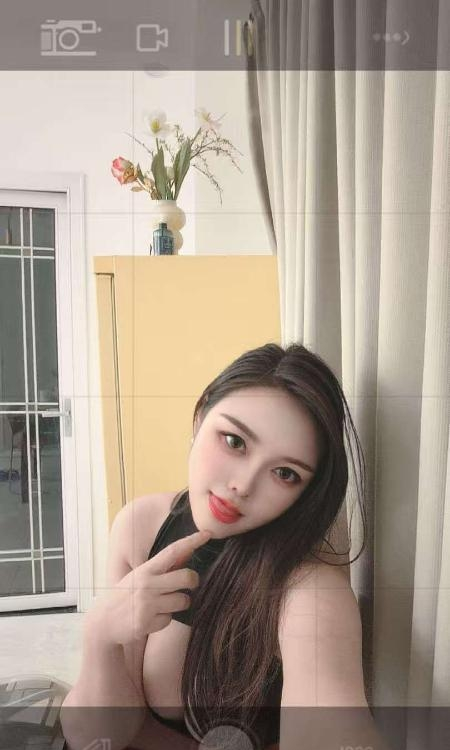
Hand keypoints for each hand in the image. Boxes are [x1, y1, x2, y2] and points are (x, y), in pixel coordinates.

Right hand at [87, 530, 211, 645]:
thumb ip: (159, 570)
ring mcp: (147, 604)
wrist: (103, 622)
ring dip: (179, 604)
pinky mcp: (146, 622)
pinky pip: (170, 619)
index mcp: (146, 570)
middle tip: (188, 585)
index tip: (208, 534)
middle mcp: (147, 584)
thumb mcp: (139, 577)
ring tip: (163, 605)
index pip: (173, 551)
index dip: (192, 541)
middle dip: (192, 582)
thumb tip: (185, 556)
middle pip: (186, 577)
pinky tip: (151, 619)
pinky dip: (164, 620)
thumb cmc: (125, 596)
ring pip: (183, 601)